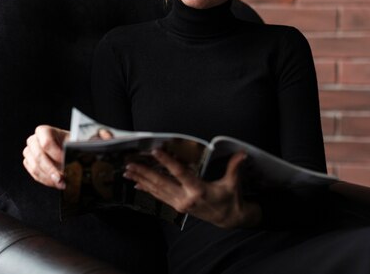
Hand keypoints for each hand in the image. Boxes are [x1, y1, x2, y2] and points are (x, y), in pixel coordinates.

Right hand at [23, 125, 68, 188]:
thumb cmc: (69, 144)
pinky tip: (56, 182)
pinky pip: (34, 174)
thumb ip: (73, 148)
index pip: (46, 142)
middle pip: (39, 156)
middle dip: (51, 169)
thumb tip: (72, 155)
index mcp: (44, 131)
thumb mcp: (73, 142)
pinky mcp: (28, 163)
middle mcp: (34, 140)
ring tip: (61, 182)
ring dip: (49, 177)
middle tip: (62, 177)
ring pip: (35, 167)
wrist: (65, 148)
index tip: (65, 161)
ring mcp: (29, 152)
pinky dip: (46, 180)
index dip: (56, 154)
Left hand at [123, 150, 261, 228]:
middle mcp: (186, 198)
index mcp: (198, 190)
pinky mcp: (178, 207)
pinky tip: (137, 185)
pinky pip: (159, 197)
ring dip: (141, 180)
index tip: (155, 152)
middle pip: (161, 183)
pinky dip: (147, 190)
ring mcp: (180, 204)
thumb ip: (235, 167)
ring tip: (127, 172)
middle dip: (144, 173)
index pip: (179, 173)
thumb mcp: (234, 183)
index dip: (167, 162)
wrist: (229, 218)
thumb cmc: (231, 199)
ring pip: (157, 191)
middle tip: (130, 164)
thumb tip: (241, 153)